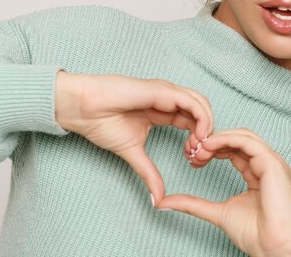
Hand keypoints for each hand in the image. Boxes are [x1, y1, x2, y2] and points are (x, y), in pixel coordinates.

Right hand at [54, 71, 213, 205]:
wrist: (84, 109)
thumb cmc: (102, 123)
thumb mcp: (133, 153)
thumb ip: (149, 173)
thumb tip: (158, 200)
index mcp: (163, 111)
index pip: (193, 122)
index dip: (199, 141)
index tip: (192, 160)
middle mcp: (168, 99)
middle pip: (202, 112)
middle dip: (207, 135)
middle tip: (200, 156)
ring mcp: (166, 93)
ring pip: (201, 104)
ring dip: (207, 126)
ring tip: (199, 147)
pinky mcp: (162, 90)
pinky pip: (191, 102)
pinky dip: (201, 118)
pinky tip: (196, 136)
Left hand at [157, 129, 290, 256]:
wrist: (274, 247)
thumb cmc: (256, 235)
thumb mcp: (217, 212)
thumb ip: (193, 203)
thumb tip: (164, 203)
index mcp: (258, 173)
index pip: (233, 150)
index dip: (211, 149)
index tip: (192, 158)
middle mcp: (267, 164)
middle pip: (237, 139)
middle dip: (212, 141)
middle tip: (191, 151)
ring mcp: (272, 162)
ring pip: (242, 135)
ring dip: (217, 138)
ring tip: (198, 149)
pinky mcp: (272, 163)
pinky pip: (247, 141)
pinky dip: (226, 139)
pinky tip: (210, 146)